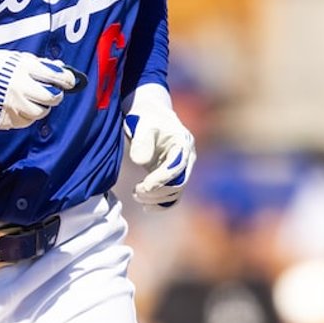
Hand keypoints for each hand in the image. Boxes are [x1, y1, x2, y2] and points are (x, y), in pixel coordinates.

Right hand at [0, 49, 77, 129]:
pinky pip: (25, 121)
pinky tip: (19, 107)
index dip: (67, 80)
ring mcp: (13, 106)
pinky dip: (26, 115)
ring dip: (41, 107)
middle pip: (51, 98)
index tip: (69, 81)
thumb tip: (60, 69)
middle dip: (56, 95)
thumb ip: (37, 64)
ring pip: (40, 113)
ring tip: (32, 100)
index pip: (56, 76)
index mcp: (23, 69)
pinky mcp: (6, 120)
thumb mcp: (12, 58)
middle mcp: (21, 88)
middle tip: (52, 92)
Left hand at [123, 84, 195, 208]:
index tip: (143, 186)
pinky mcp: (173, 175)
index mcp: (184, 143)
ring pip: (176, 192)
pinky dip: (161, 203)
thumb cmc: (146, 118)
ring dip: (157, 199)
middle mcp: (187, 157)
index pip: (176, 167)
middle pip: (179, 183)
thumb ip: (141, 141)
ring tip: (136, 195)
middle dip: (158, 191)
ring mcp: (182, 167)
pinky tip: (146, 206)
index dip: (160, 179)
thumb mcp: (142, 125)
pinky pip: (173, 195)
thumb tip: (140, 161)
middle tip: (136, 192)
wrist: (150, 115)